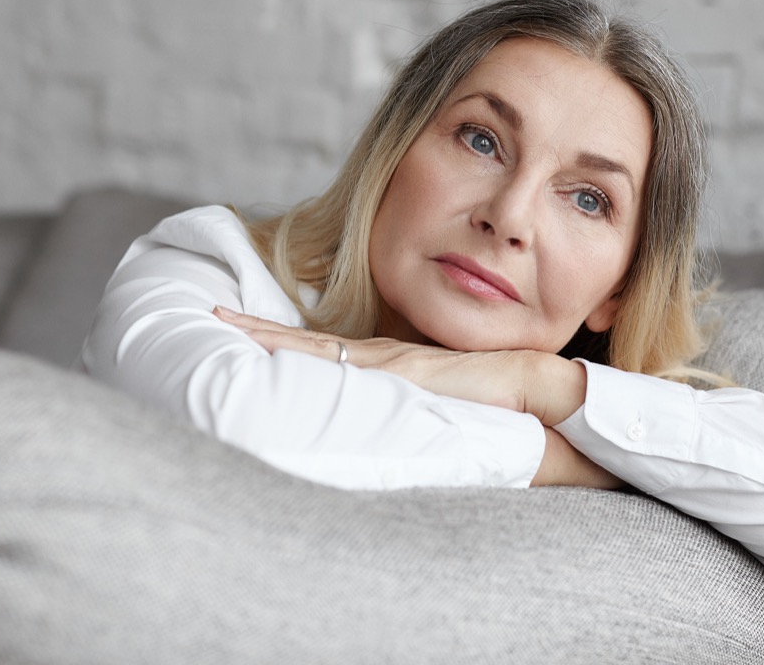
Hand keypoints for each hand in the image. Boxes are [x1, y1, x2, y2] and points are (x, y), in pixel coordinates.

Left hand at [212, 306, 584, 424]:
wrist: (549, 392)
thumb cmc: (509, 409)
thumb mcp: (454, 419)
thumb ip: (426, 426)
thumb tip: (402, 448)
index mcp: (396, 371)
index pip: (329, 353)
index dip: (287, 344)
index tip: (247, 335)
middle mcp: (388, 360)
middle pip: (312, 342)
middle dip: (262, 330)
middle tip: (214, 316)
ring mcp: (395, 364)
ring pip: (319, 345)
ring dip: (272, 337)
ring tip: (225, 324)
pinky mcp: (408, 374)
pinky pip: (346, 364)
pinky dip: (307, 354)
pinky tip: (274, 353)